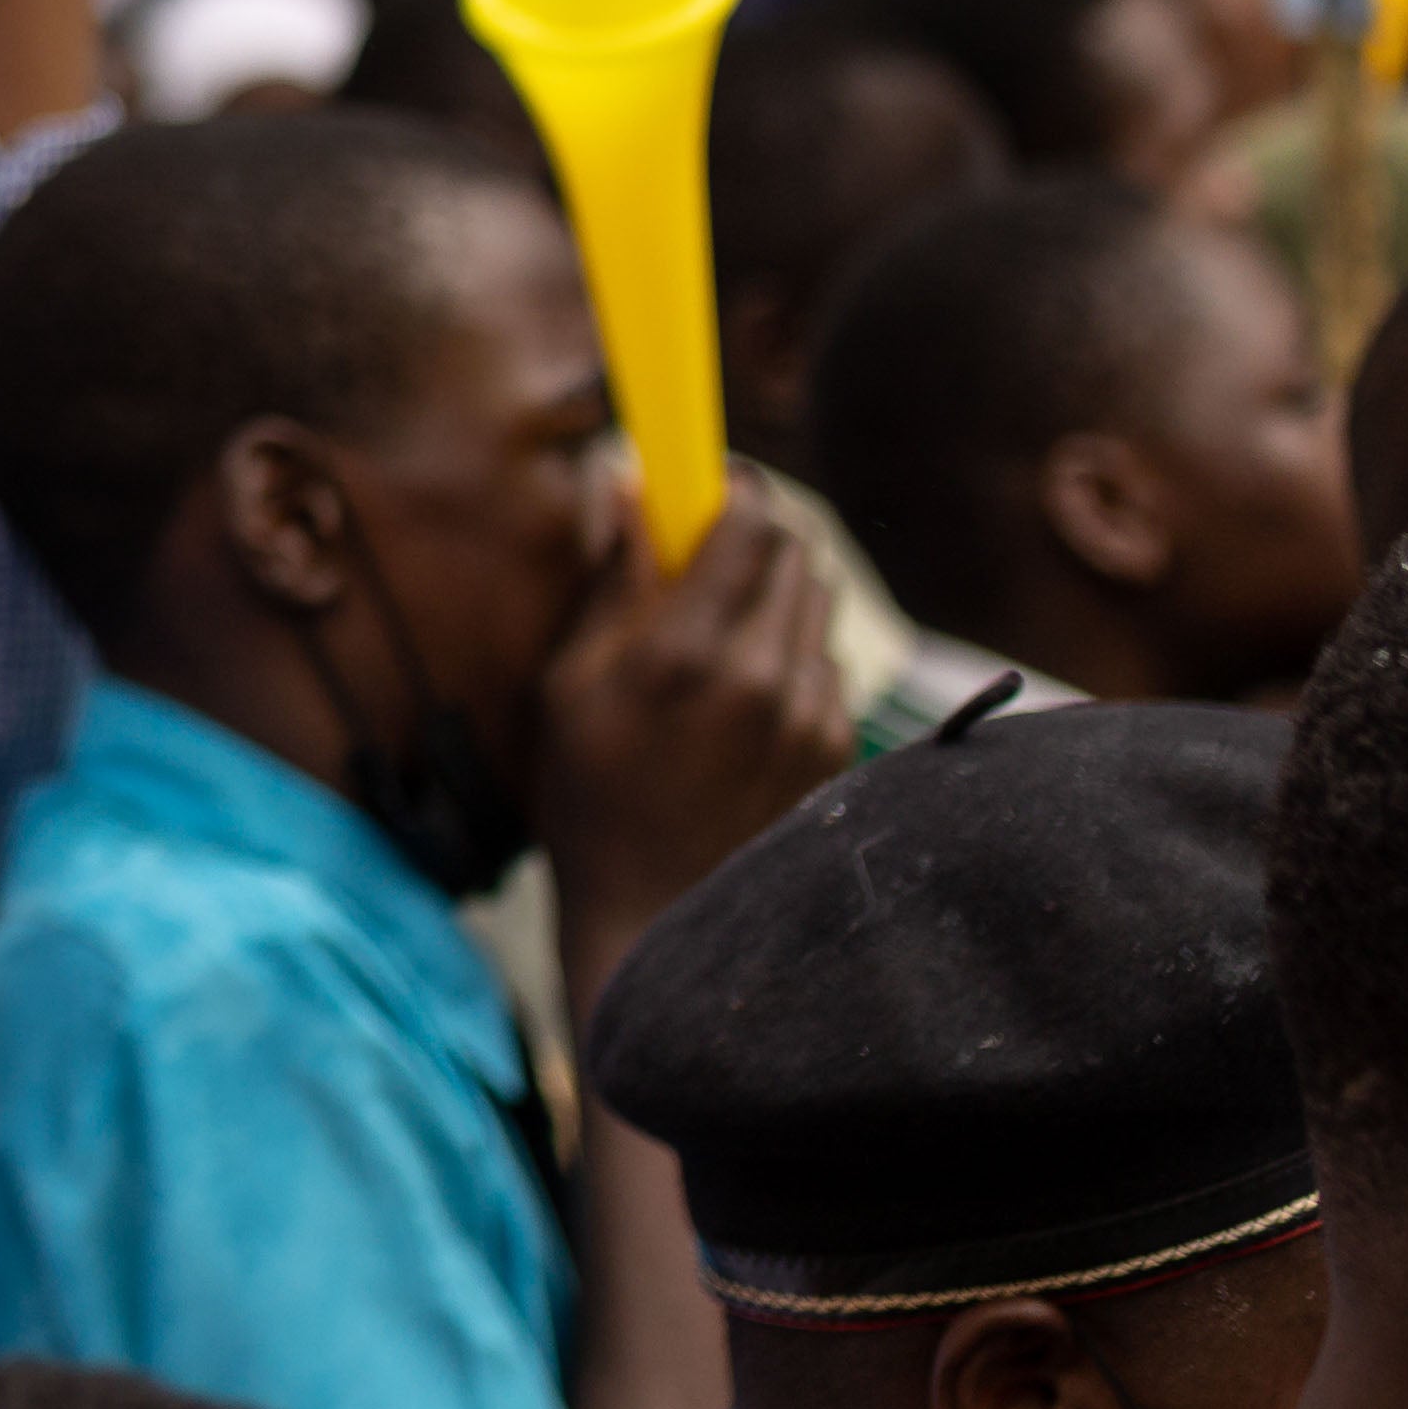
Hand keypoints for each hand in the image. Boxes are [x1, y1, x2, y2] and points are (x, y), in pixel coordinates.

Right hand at [532, 484, 855, 952]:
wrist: (662, 923)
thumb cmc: (592, 799)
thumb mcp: (572, 683)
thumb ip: (615, 578)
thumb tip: (634, 485)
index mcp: (682, 654)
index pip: (750, 520)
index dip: (734, 489)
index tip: (709, 485)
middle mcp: (760, 678)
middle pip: (797, 551)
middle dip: (756, 538)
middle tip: (710, 555)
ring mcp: (809, 716)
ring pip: (816, 603)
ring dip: (775, 596)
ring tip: (722, 639)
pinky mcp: (835, 746)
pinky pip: (825, 662)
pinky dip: (790, 656)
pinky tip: (743, 701)